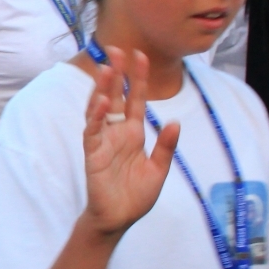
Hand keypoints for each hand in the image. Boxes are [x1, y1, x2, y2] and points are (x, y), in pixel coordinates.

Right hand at [82, 48, 178, 238]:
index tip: (139, 55)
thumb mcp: (159, 170)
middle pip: (115, 97)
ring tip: (108, 70)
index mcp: (133, 134)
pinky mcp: (92, 154)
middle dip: (117, 74)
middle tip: (116, 50)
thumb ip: (166, 146)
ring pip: (100, 109)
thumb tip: (176, 122)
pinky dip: (95, 117)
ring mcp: (103, 141)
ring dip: (103, 90)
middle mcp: (117, 133)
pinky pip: (92, 132)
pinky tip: (100, 103)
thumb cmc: (135, 195)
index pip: (135, 100)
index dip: (138, 79)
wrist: (119, 219)